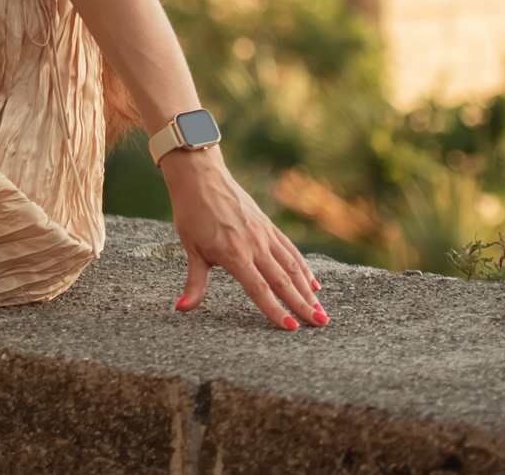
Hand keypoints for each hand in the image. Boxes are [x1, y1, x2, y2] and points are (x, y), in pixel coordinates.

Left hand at [159, 147, 326, 329]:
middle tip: (321, 324)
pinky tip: (314, 283)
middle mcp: (254, 245)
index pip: (259, 290)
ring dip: (308, 290)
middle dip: (303, 305)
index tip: (292, 328)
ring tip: (322, 311)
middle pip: (283, 281)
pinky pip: (290, 250)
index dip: (276, 311)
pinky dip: (303, 268)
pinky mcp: (268, 225)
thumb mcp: (190, 249)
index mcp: (234, 254)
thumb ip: (194, 283)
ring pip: (292, 266)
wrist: (201, 175)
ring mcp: (264, 234)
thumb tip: (182, 309)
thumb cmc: (192, 212)